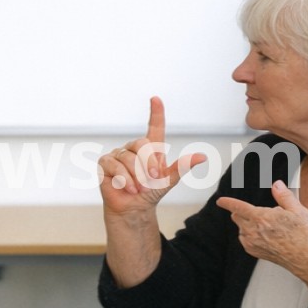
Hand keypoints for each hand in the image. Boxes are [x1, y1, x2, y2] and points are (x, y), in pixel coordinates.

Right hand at [98, 97, 206, 217]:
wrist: (134, 209)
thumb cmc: (150, 193)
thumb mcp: (168, 180)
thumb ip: (182, 167)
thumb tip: (202, 156)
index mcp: (151, 149)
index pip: (154, 126)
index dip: (156, 112)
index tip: (156, 99)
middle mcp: (133, 148)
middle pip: (141, 143)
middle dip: (148, 163)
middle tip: (153, 179)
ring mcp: (118, 154)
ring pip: (128, 157)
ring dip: (137, 176)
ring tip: (139, 188)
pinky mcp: (105, 163)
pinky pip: (115, 165)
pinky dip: (124, 179)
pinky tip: (129, 188)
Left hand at [216, 180, 307, 289]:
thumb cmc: (307, 236)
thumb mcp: (298, 211)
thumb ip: (283, 196)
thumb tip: (276, 184)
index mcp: (262, 218)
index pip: (238, 207)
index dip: (228, 202)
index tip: (221, 201)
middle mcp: (254, 232)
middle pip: (237, 217)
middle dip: (243, 211)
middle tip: (263, 212)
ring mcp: (253, 244)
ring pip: (241, 229)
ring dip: (248, 224)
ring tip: (271, 226)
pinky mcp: (255, 252)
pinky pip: (245, 240)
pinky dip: (250, 235)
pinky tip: (266, 236)